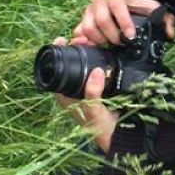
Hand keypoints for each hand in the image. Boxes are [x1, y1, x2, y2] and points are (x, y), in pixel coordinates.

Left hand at [52, 38, 118, 152]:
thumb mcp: (94, 111)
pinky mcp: (99, 88)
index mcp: (66, 96)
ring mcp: (86, 89)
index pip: (55, 71)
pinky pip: (95, 70)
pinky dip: (97, 59)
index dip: (56, 54)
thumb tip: (97, 72)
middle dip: (74, 49)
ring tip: (92, 41)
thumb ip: (93, 94)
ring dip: (86, 53)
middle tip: (82, 38)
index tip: (61, 40)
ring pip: (82, 66)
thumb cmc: (102, 129)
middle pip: (69, 65)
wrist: (120, 137)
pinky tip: (102, 51)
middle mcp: (73, 91)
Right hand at [72, 0, 174, 46]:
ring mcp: (90, 11)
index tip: (130, 36)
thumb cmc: (137, 9)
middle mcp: (102, 2)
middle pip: (101, 19)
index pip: (118, 6)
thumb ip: (165, 20)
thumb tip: (170, 34)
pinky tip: (94, 47)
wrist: (123, 4)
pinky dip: (84, 41)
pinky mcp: (84, 20)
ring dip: (98, 39)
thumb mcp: (152, 10)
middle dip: (111, 35)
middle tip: (120, 44)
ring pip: (88, 26)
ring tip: (108, 45)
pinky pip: (79, 31)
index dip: (124, 22)